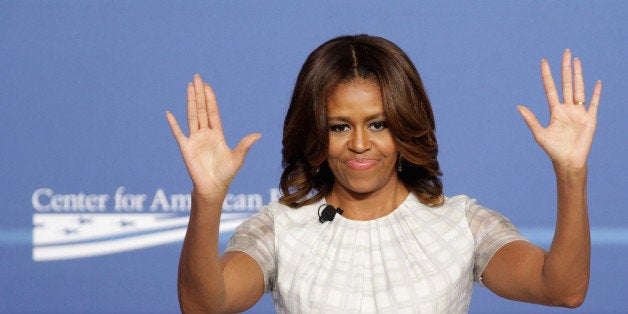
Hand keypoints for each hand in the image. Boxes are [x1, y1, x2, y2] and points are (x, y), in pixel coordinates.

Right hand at [166, 74, 260, 195]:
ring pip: (192, 116)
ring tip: (188, 87)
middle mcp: (205, 134)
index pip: (213, 112)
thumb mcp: (238, 158)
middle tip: (197, 78)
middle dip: (199, 94)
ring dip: (190, 101)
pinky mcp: (185, 148)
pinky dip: (173, 124)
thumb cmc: (226, 174)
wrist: (213, 188)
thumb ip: (245, 145)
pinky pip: (178, 133)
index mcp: (217, 134)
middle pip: (201, 109)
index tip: (207, 86)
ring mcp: (194, 139)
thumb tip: (258, 134)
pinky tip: (169, 113)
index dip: (210, 99)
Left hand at [517, 49, 601, 168]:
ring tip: (577, 60)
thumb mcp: (540, 134)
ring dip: (578, 75)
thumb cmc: (553, 150)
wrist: (568, 161)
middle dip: (566, 68)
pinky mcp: (590, 119)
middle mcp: (567, 108)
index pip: (550, 88)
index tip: (544, 61)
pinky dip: (596, 93)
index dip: (547, 75)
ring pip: (579, 89)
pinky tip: (597, 82)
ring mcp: (579, 112)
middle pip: (566, 83)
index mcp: (555, 111)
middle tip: (566, 52)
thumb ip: (531, 120)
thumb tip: (518, 106)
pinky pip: (594, 103)